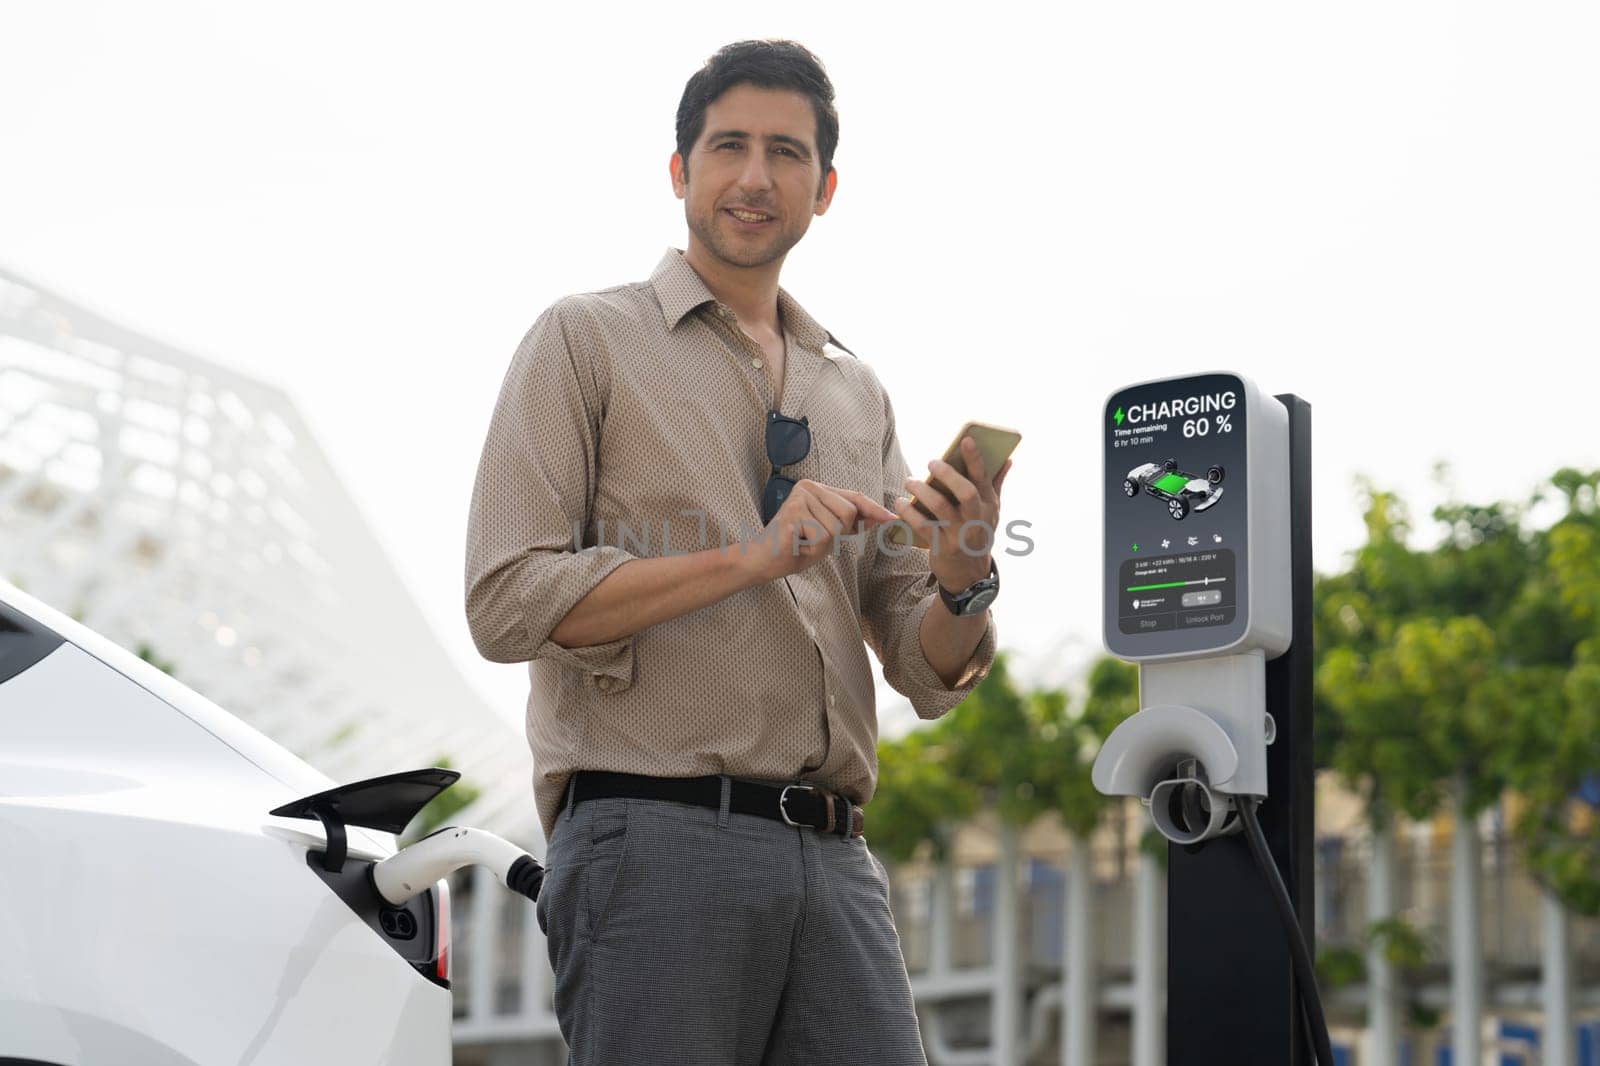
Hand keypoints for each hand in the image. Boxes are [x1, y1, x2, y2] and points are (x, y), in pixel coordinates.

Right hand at [744, 479, 897, 581]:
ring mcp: (800, 498)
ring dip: (824, 544)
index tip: (892, 518)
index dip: (873, 509)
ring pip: (837, 526)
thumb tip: (879, 517)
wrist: (760, 563)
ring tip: (804, 543)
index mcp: (816, 488)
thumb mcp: (828, 536)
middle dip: (838, 534)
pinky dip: (813, 549)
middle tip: (812, 540)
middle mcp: (808, 486)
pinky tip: (797, 546)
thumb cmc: (793, 549)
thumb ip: (850, 524)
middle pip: (849, 512)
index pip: (853, 497)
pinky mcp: (794, 513)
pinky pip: (823, 537)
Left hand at [894, 437, 1011, 592]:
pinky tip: (900, 503)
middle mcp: (977, 519)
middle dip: (948, 474)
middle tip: (931, 462)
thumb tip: (1008, 458)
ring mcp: (960, 534)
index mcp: (990, 505)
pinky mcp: (942, 547)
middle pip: (967, 493)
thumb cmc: (977, 532)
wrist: (970, 573)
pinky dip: (909, 513)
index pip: (985, 478)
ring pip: (941, 507)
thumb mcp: (991, 511)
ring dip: (922, 491)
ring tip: (909, 481)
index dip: (976, 458)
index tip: (966, 439)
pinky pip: (923, 526)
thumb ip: (997, 484)